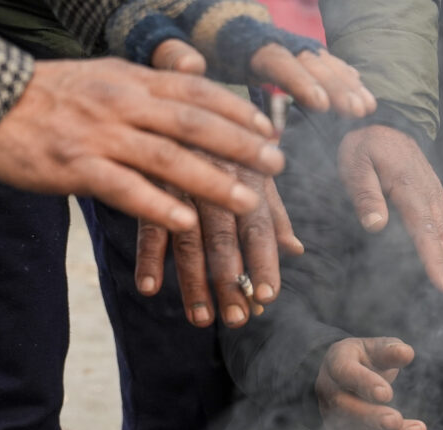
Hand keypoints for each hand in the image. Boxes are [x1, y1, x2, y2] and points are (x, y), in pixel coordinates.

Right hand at [0, 58, 282, 231]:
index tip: (271, 128)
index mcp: (132, 82)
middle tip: (277, 164)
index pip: (195, 92)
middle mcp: (122, 105)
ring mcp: (100, 136)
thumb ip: (153, 80)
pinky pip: (124, 188)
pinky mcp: (76, 167)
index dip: (236, 110)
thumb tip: (197, 70)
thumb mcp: (105, 76)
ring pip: (166, 158)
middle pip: (192, 123)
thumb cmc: (53, 96)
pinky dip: (158, 205)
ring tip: (248, 201)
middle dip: (239, 144)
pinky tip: (187, 222)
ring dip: (211, 181)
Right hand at [136, 159, 302, 326]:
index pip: (260, 228)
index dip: (264, 262)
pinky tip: (150, 288)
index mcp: (248, 179)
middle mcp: (216, 181)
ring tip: (202, 319)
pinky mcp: (147, 182)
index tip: (268, 296)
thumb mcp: (254, 169)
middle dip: (230, 282)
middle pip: (224, 240)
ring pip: (188, 240)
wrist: (175, 97)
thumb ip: (275, 211)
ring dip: (194, 283)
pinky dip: (148, 257)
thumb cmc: (226, 143)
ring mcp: (180, 183)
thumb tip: (296, 250)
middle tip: (237, 318)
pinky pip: (147, 224)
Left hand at [151, 31, 376, 117]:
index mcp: (238, 40)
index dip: (299, 81)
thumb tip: (190, 64)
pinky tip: (360, 91)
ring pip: (319, 60)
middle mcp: (266, 38)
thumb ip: (170, 52)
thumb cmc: (166, 29)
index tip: (321, 104)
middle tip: (357, 109)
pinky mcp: (286, 52)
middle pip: (306, 60)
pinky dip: (342, 75)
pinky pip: (321, 62)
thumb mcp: (159, 39)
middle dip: (335, 85)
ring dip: (344, 83)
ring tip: (366, 107)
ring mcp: (280, 43)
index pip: (275, 59)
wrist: (176, 9)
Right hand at [315, 338, 425, 429]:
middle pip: (344, 406)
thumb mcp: (376, 348)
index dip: (364, 383)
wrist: (346, 378)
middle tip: (395, 422)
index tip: (387, 395)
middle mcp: (329, 390)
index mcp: (337, 362)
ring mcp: (332, 414)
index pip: (345, 372)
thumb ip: (389, 350)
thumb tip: (407, 353)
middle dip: (371, 416)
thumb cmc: (365, 359)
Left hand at [338, 126, 442, 305]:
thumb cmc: (365, 147)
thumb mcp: (355, 164)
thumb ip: (365, 194)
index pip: (424, 231)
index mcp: (410, 189)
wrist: (384, 125)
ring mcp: (438, 199)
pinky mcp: (439, 203)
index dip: (435, 260)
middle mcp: (431, 196)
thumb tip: (375, 226)